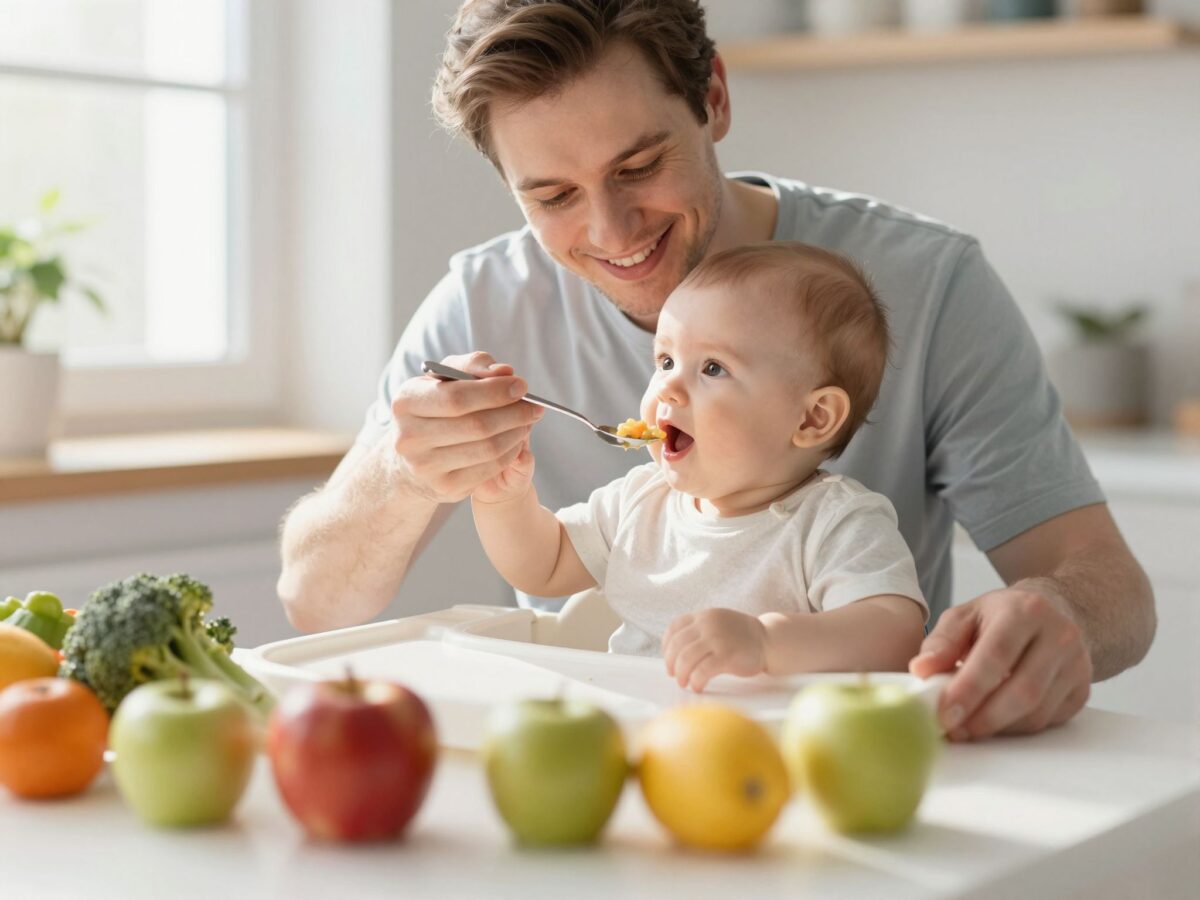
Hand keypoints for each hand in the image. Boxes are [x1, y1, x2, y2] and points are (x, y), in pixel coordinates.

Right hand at [388, 352, 543, 503]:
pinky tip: (517, 440)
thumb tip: (506, 372)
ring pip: (488, 448)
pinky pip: (490, 468)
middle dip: (513, 413)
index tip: (521, 386)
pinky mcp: (444, 487)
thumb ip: (473, 366)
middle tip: (534, 406)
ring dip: (517, 433)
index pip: (457, 397)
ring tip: (528, 421)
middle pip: (477, 425)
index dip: (494, 392)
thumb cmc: (435, 407)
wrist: (412, 458)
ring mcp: (425, 466)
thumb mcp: (445, 379)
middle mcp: (409, 437)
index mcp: (406, 402)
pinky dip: (511, 452)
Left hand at [662, 609, 769, 692]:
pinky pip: (702, 671)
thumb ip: (698, 631)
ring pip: (686, 659)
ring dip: (681, 675)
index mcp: (703, 616)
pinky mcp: (727, 655)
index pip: (674, 627)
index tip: (668, 659)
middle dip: (671, 664)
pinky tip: (698, 687)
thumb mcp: (717, 624)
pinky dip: (696, 681)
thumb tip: (674, 653)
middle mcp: (708, 624)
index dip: (666, 646)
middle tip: (675, 676)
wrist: (767, 640)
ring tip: (684, 683)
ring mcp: (717, 639)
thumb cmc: (739, 637)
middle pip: (677, 645)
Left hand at [908, 583, 1091, 740]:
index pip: (997, 655)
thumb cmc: (1001, 616)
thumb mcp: (966, 615)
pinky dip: (1015, 728)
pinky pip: (1047, 721)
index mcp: (1025, 611)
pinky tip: (993, 722)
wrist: (1056, 611)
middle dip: (983, 717)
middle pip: (1023, 690)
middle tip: (953, 730)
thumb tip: (921, 670)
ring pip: (1037, 712)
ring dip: (998, 727)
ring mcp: (1077, 665)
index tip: (944, 713)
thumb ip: (941, 642)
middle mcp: (1059, 636)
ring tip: (966, 728)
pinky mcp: (1082, 691)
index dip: (969, 689)